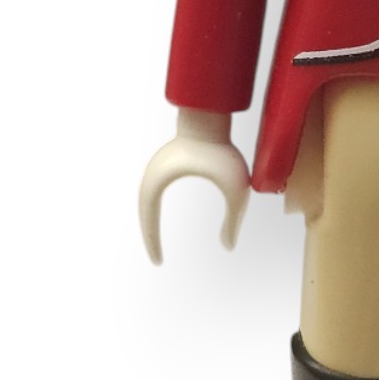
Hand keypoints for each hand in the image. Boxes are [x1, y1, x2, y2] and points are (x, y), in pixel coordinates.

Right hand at [139, 108, 250, 261]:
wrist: (212, 117)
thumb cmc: (222, 151)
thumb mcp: (234, 189)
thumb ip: (233, 219)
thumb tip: (229, 247)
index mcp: (158, 182)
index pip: (148, 221)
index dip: (152, 243)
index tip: (158, 262)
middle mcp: (151, 176)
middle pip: (144, 215)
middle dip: (149, 238)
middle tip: (157, 260)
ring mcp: (156, 169)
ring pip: (147, 204)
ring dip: (151, 223)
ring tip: (157, 245)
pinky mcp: (164, 165)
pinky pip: (154, 193)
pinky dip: (155, 210)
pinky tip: (163, 220)